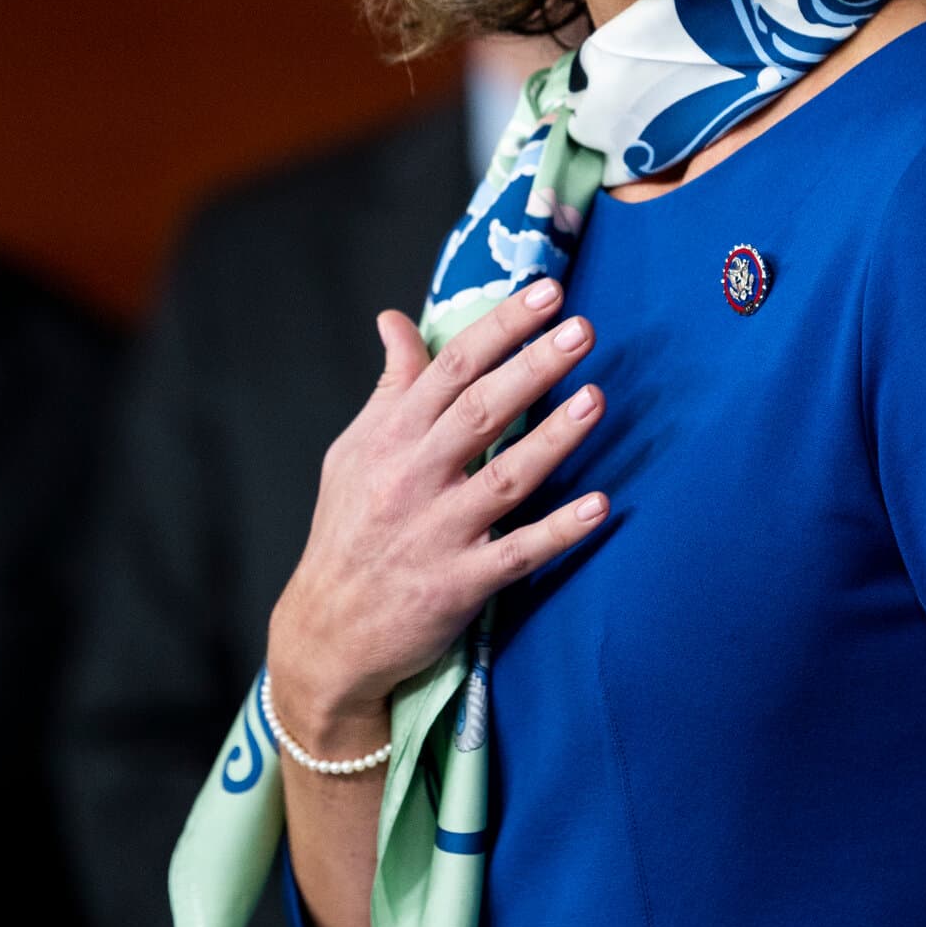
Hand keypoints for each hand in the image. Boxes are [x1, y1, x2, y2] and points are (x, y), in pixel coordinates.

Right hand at [266, 278, 607, 749]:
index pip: (451, 367)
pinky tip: (600, 505)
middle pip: (481, 411)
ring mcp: (437, 532)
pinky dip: (558, 530)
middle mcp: (413, 478)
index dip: (500, 327)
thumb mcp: (355, 450)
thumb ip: (391, 386)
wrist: (325, 634)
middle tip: (582, 329)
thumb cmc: (347, 530)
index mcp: (390, 437)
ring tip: (596, 399)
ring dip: (553, 438)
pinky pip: (517, 553)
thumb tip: (395, 319)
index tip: (546, 292)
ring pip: (504, 477)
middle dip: (533, 366)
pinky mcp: (459, 585)